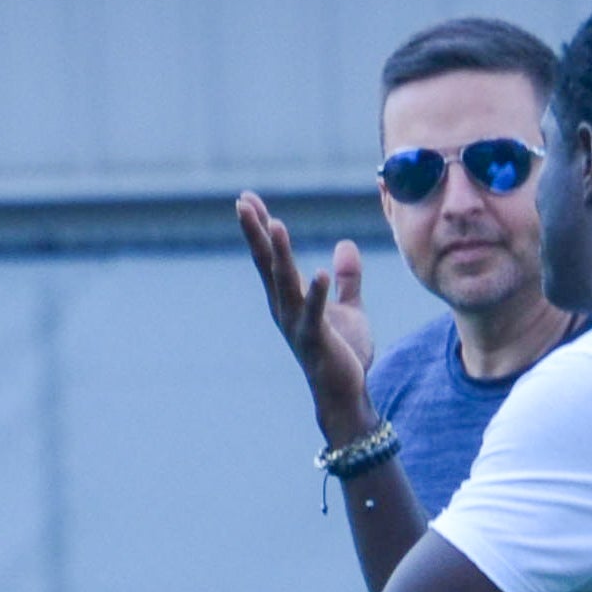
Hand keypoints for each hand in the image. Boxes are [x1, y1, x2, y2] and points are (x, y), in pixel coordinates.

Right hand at [237, 198, 375, 440]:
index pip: (271, 256)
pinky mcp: (316, 340)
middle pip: (267, 263)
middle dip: (256, 232)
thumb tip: (345, 246)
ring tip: (276, 224)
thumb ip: (346, 279)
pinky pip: (315, 313)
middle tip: (242, 202)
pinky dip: (318, 293)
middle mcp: (285, 308)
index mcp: (289, 298)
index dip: (260, 227)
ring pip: (285, 283)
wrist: (345, 394)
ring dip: (281, 254)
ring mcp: (297, 324)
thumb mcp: (348, 308)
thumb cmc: (343, 353)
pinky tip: (321, 271)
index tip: (247, 197)